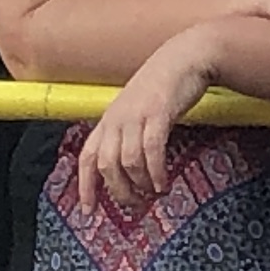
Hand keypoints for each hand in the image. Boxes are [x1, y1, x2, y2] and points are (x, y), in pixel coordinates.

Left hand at [77, 29, 221, 217]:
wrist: (183, 58)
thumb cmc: (163, 87)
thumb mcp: (137, 111)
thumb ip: (129, 134)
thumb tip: (129, 167)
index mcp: (108, 120)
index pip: (88, 158)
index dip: (86, 187)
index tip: (89, 211)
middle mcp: (116, 119)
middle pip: (107, 166)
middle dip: (120, 192)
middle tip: (137, 206)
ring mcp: (136, 116)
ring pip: (128, 162)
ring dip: (142, 185)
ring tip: (155, 194)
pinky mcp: (157, 114)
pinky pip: (151, 150)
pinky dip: (156, 172)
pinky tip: (164, 184)